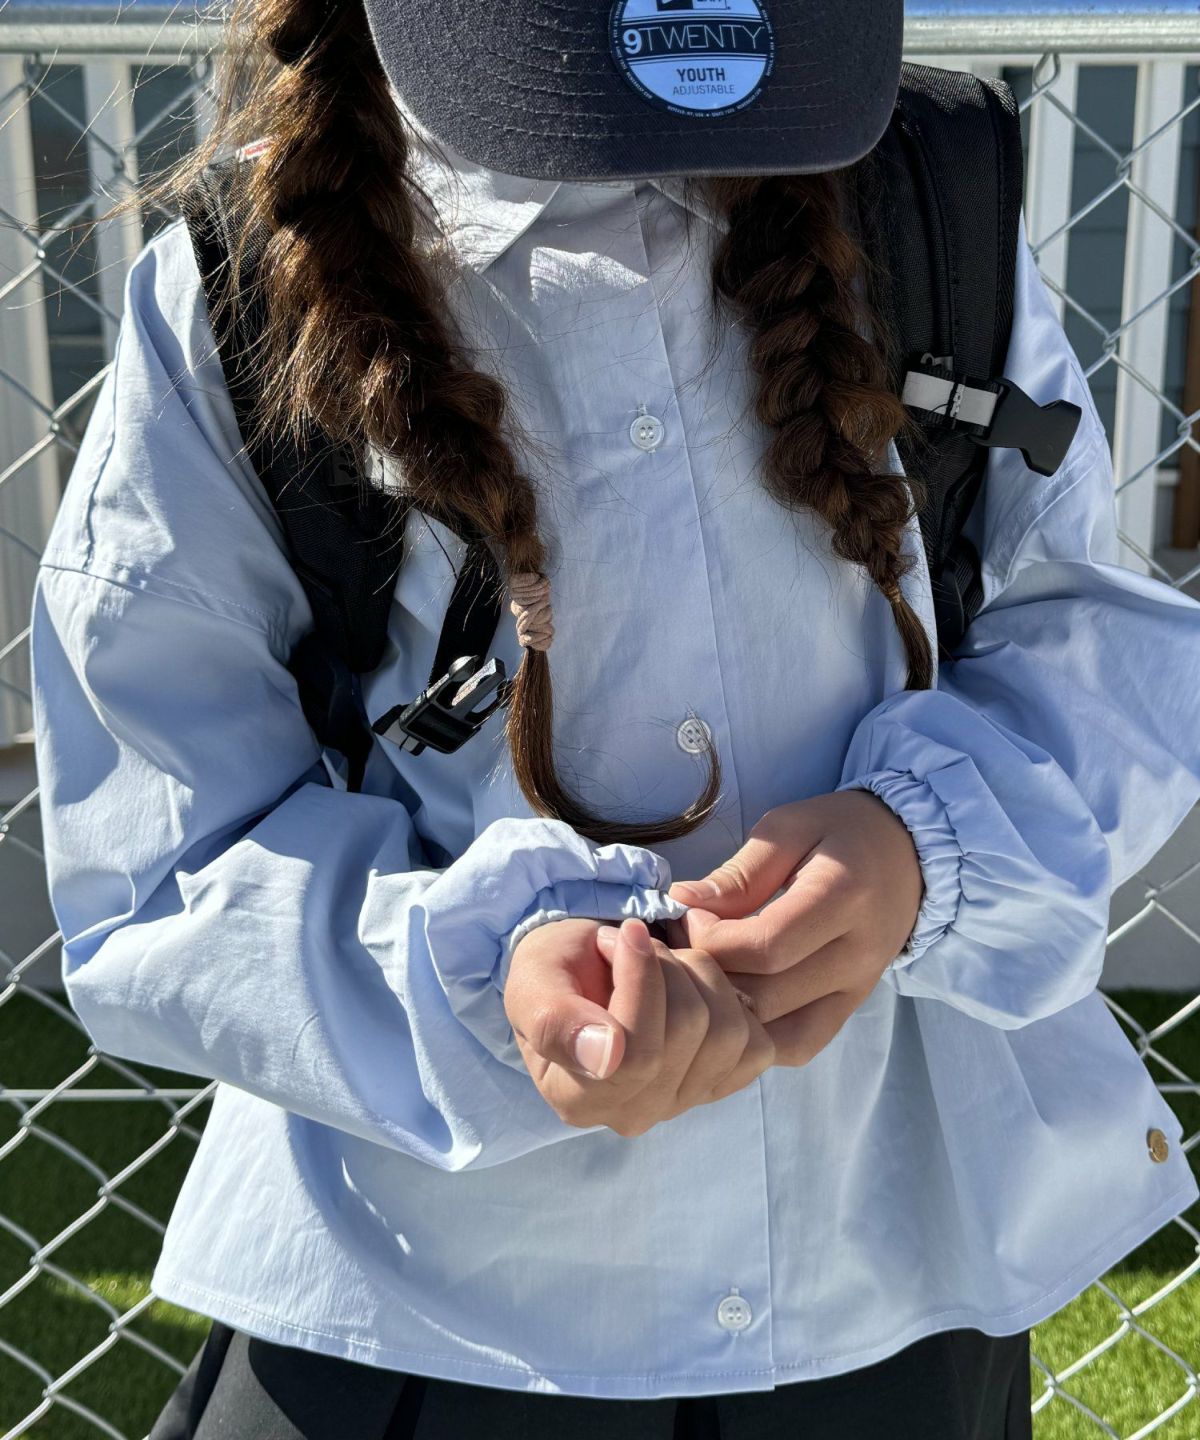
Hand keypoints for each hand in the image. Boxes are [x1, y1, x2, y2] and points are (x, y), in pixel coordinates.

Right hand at [503, 916, 775, 1136]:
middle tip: (636, 943)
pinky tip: (694, 985)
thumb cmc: (555, 970)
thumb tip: (607, 1057)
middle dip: (669, 967)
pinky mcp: (724, 1082)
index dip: (642, 981)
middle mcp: (633, 1114)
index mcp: (578, 1099)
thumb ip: (554, 1021)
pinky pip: (757, 1044)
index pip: (636, 1054)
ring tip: (664, 961)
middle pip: (689, 1033)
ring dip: (700, 975)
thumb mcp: (533, 983)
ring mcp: (684, 1103)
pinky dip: (732, 997)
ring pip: (728, 1032)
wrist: (584, 962)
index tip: (628, 932)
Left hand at [666, 790, 922, 1066]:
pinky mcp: (851, 1008)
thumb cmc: (840, 832)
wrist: (908, 853)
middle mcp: (857, 955)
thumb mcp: (788, 829)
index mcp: (843, 898)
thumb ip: (739, 873)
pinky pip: (798, 1045)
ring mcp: (857, 990)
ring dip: (726, 1012)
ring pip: (776, 1032)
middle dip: (708, 975)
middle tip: (684, 945)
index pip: (764, 947)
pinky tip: (732, 1003)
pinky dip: (757, 1037)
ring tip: (704, 974)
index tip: (689, 913)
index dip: (710, 939)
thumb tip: (682, 903)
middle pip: (764, 995)